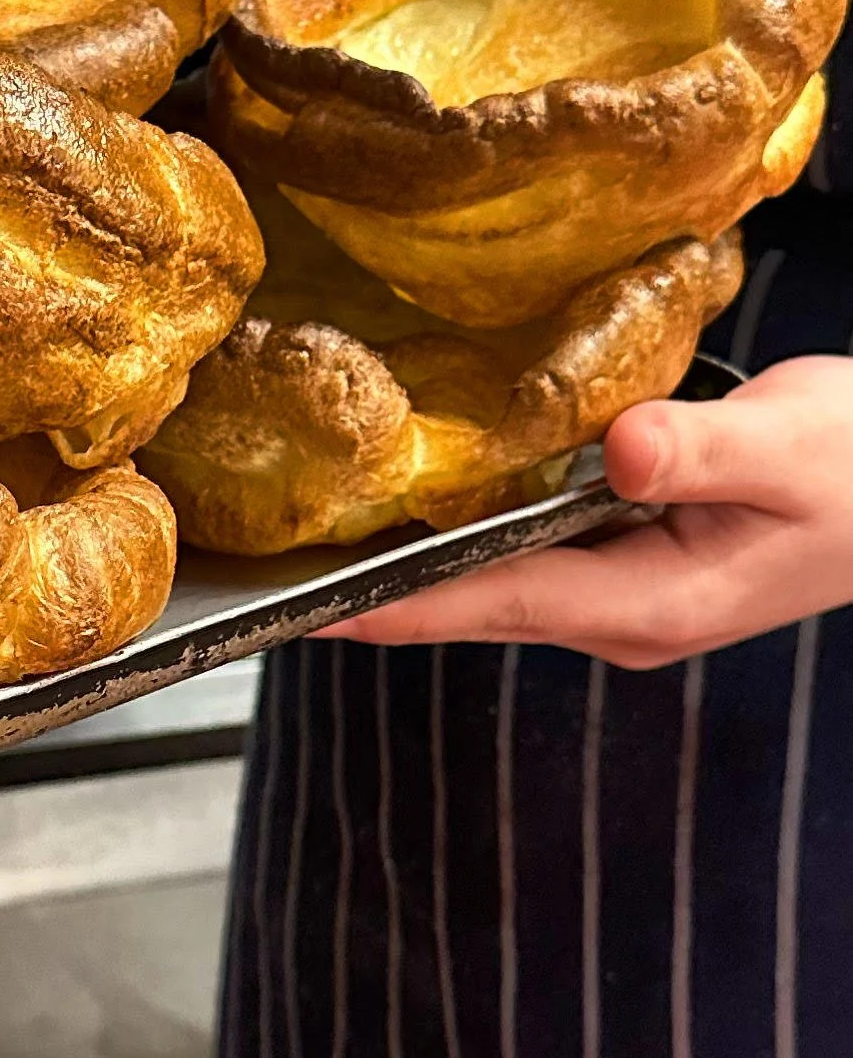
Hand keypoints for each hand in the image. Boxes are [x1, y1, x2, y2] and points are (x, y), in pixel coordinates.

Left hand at [315, 356, 852, 666]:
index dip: (398, 605)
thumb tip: (625, 449)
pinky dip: (460, 527)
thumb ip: (705, 451)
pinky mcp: (625, 549)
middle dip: (375, 587)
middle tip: (268, 563)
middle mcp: (622, 608)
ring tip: (306, 527)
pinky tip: (408, 492)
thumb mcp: (788, 448)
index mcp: (648, 602)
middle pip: (471, 600)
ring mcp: (621, 586)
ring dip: (409, 556)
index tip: (309, 608)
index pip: (492, 603)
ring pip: (491, 575)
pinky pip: (521, 547)